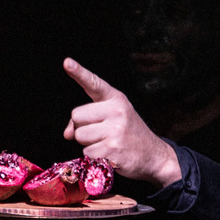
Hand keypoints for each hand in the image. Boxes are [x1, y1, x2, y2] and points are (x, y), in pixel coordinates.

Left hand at [62, 57, 181, 187]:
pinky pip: (87, 153)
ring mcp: (115, 131)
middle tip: (101, 133)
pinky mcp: (113, 150)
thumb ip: (86, 119)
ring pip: (79, 136)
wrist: (153, 155)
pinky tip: (110, 155)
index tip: (66, 62)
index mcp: (116, 99)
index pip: (94, 83)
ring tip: (107, 143)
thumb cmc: (128, 134)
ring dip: (88, 143)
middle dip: (82, 127)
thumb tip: (67, 134)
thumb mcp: (112, 118)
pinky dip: (94, 157)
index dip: (79, 72)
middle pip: (76, 116)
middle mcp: (116, 111)